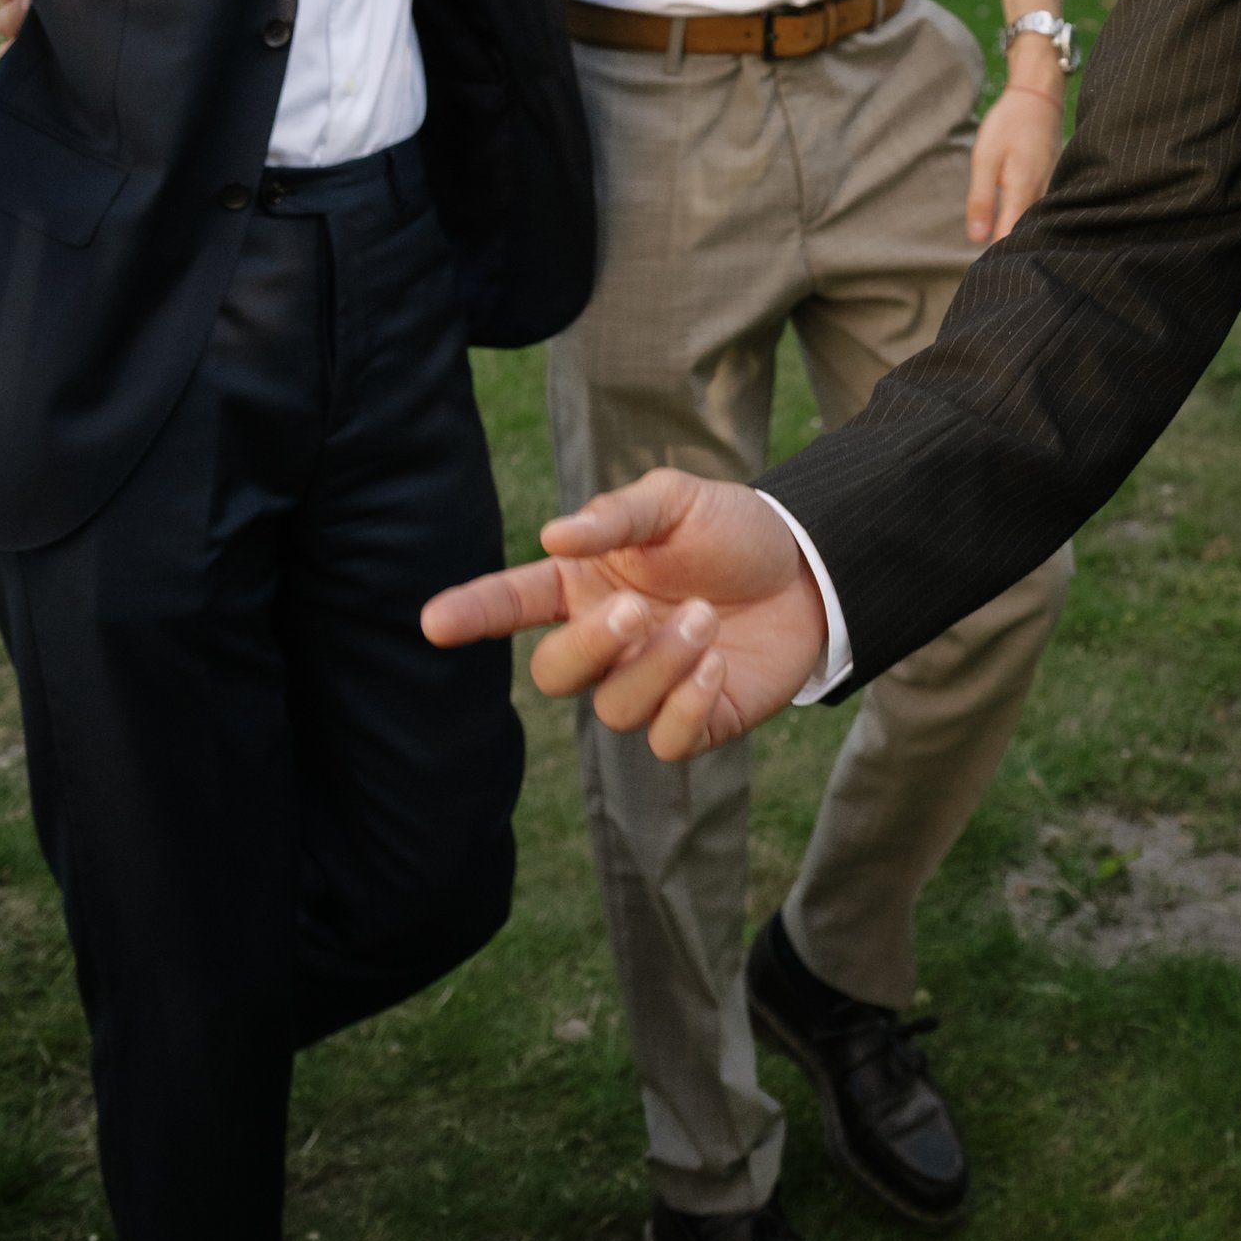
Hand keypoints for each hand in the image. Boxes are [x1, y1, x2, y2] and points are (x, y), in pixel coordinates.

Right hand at [420, 468, 826, 759]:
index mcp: (587, 584)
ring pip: (612, 707)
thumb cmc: (732, 531)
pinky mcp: (693, 722)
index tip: (430, 621)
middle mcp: (607, 642)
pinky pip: (663, 740)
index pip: (514, 602)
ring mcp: (647, 686)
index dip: (472, 611)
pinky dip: (687, 704)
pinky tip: (717, 664)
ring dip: (658, 664)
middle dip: (587, 647)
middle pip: (554, 673)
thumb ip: (617, 517)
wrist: (809, 569)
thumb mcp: (677, 500)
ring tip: (707, 619)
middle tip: (635, 611)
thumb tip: (552, 536)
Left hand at [966, 81, 1061, 244]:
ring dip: (1022, 233)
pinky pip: (1045, 209)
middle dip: (1011, 247)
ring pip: (1038, 222)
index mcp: (1022, 189)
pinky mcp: (1054, 182)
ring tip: (1005, 244)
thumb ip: (981, 199)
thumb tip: (976, 238)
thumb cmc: (1008, 124)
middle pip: (1027, 233)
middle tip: (993, 260)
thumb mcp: (984, 158)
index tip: (985, 264)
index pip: (1010, 236)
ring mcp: (1052, 187)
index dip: (997, 252)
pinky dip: (1033, 219)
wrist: (1038, 97)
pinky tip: (1020, 222)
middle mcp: (1043, 193)